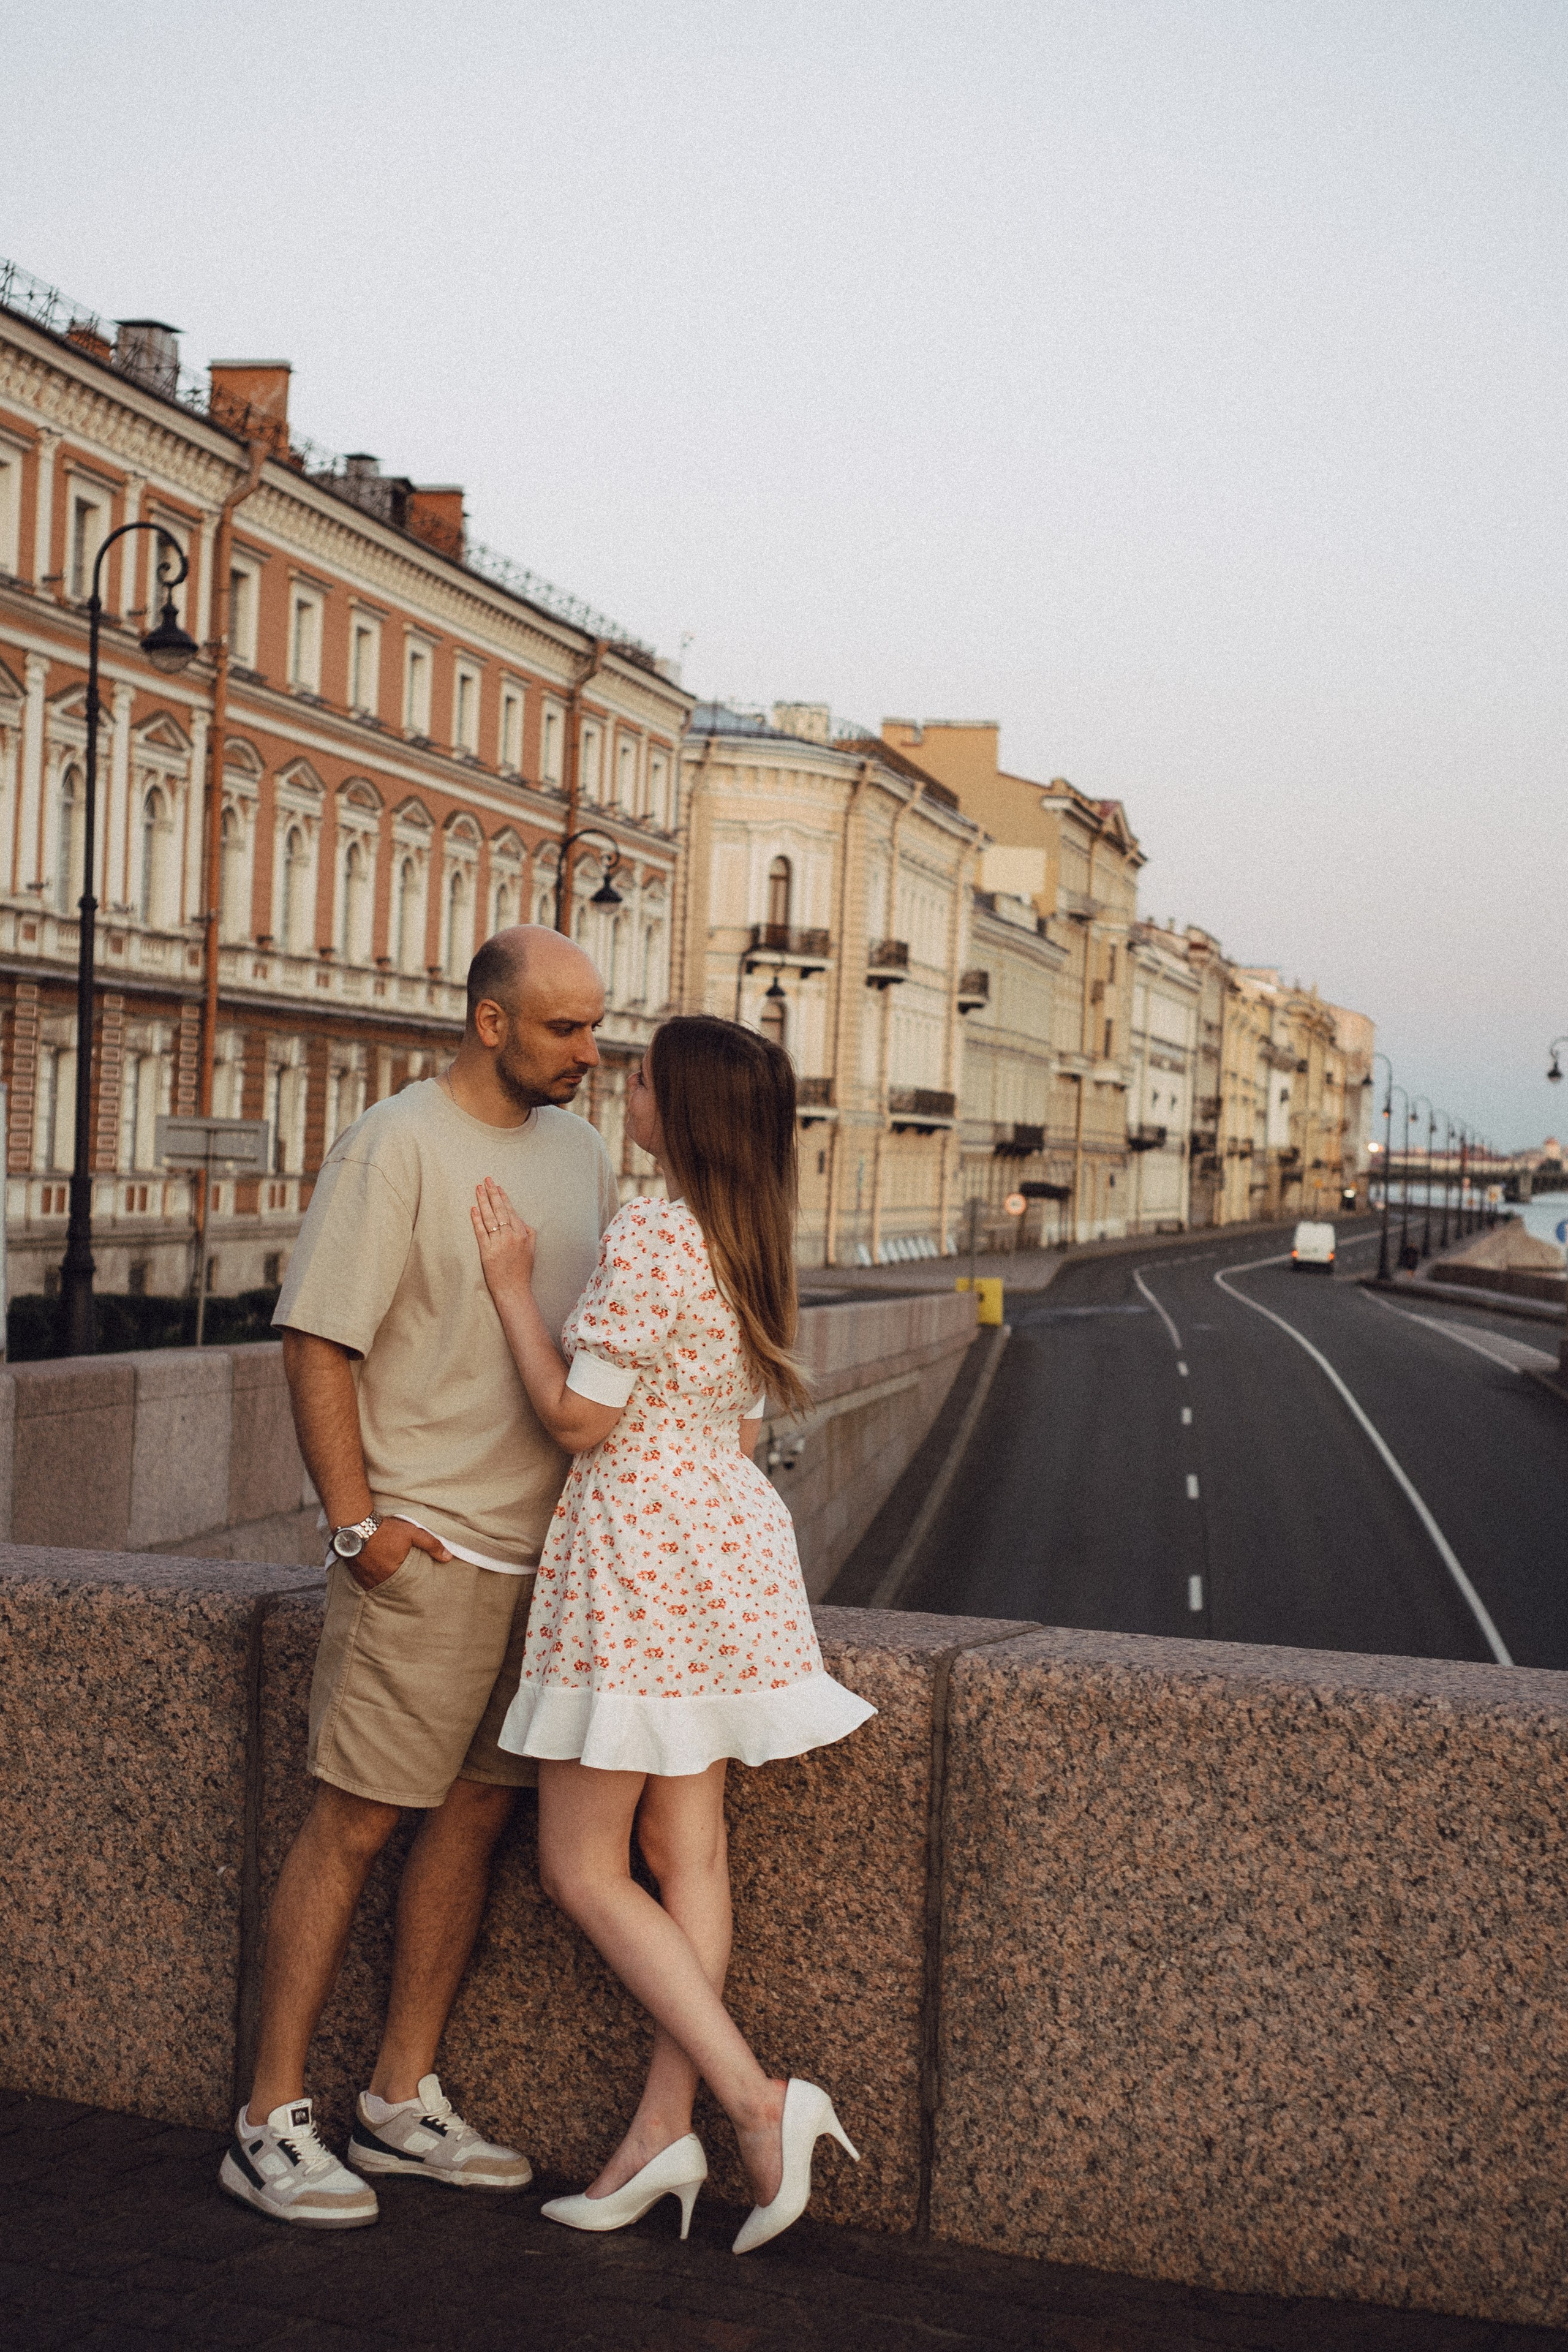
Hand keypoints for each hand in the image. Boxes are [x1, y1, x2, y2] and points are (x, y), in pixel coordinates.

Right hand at [349, 1516, 453, 1592]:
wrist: (355, 1525)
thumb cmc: (385, 1529)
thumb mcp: (412, 1533)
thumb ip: (431, 1545)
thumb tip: (448, 1558)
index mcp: (395, 1573)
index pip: (409, 1585)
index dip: (413, 1583)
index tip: (417, 1582)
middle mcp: (380, 1580)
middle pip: (395, 1587)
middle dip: (400, 1585)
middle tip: (404, 1582)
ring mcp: (366, 1580)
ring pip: (381, 1587)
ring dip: (386, 1582)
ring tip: (390, 1576)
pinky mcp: (356, 1576)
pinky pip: (368, 1583)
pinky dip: (374, 1580)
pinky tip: (377, 1573)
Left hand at [471, 1177, 536, 1299]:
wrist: (514, 1290)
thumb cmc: (522, 1271)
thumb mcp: (531, 1250)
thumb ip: (528, 1233)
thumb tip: (521, 1221)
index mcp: (522, 1234)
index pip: (511, 1211)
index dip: (503, 1197)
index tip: (497, 1187)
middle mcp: (511, 1236)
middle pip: (500, 1210)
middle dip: (492, 1193)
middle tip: (486, 1180)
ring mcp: (499, 1243)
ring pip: (490, 1217)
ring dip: (483, 1201)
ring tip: (478, 1189)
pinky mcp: (487, 1251)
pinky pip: (481, 1232)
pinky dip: (476, 1219)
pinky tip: (473, 1209)